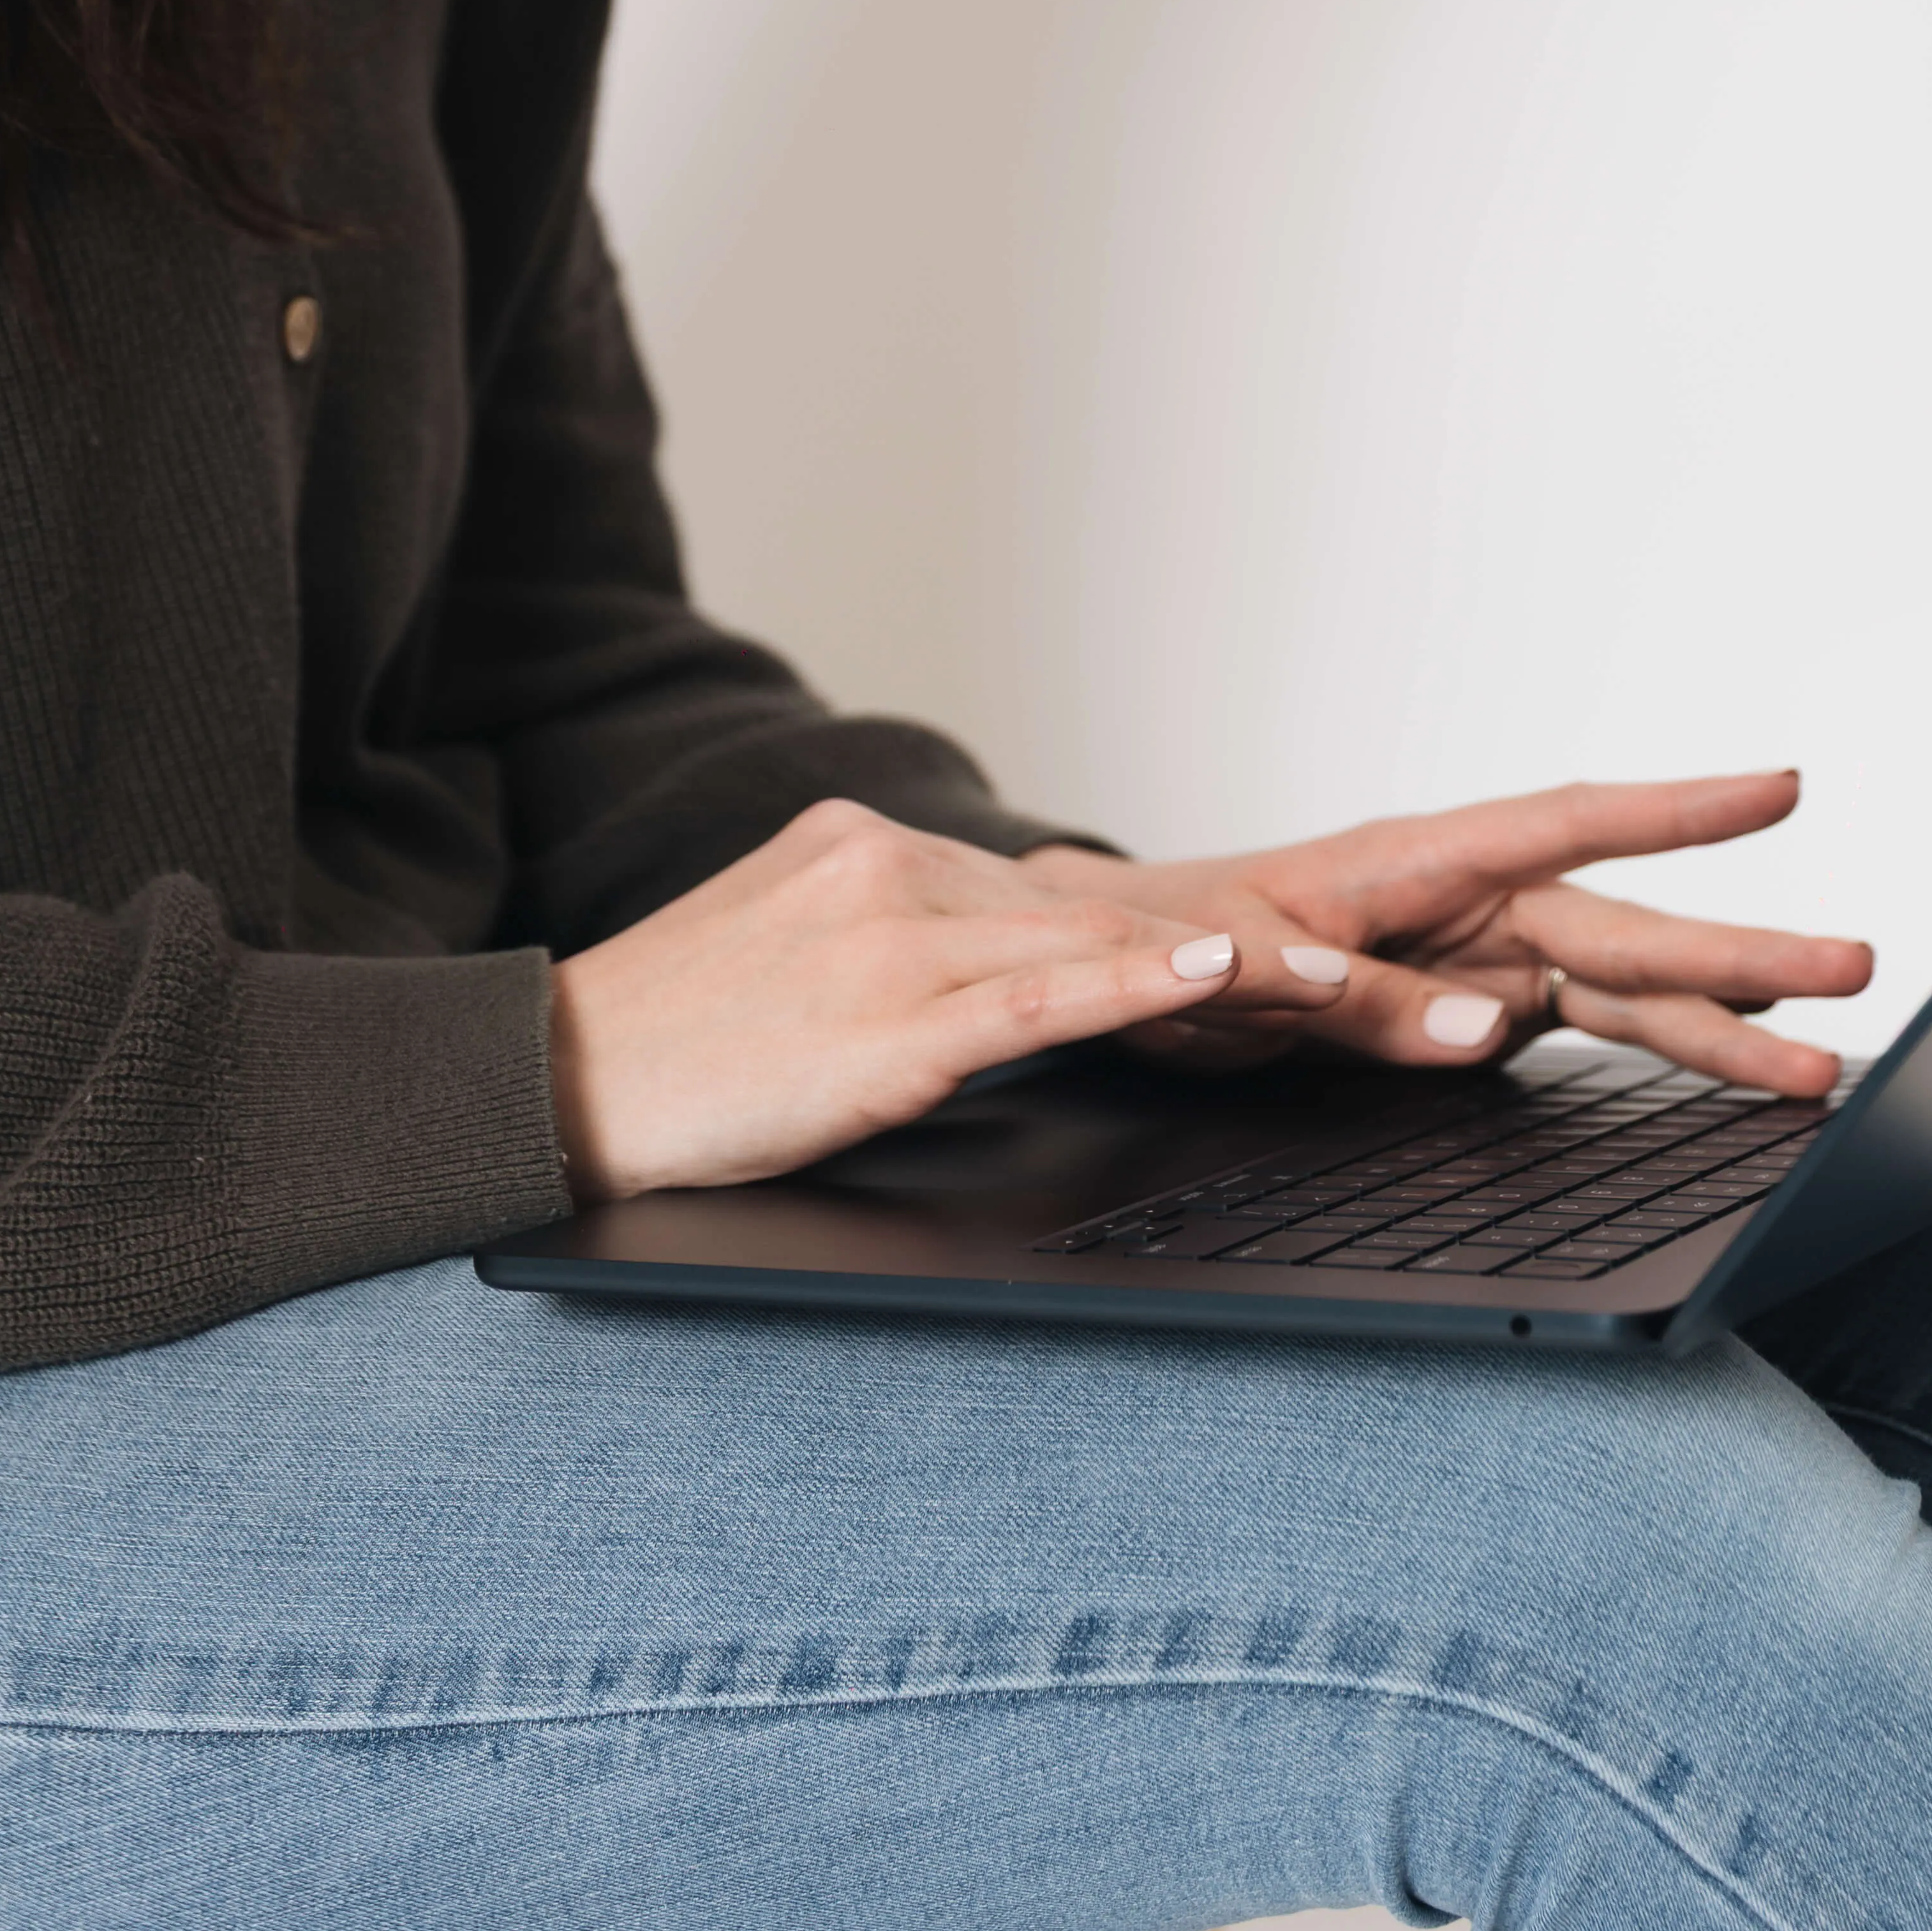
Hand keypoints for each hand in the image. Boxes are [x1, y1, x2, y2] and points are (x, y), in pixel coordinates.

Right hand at [545, 799, 1347, 1200]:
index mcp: (876, 849)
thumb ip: (906, 947)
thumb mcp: (801, 959)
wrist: (559, 1080)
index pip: (1062, 891)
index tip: (1292, 943)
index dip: (1187, 924)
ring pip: (1094, 944)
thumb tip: (1004, 972)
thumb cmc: (682, 1045)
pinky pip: (1038, 994)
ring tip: (1348, 978)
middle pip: (1103, 907)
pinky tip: (1218, 975)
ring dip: (1235, 965)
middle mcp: (894, 869)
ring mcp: (890, 936)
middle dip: (1245, 947)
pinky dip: (1138, 983)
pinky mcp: (885, 1018)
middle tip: (1373, 964)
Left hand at [1023, 769, 1872, 1097]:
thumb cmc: (1167, 944)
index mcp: (1416, 862)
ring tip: (1824, 1064)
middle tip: (1859, 966)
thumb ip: (1369, 1005)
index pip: (1567, 822)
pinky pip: (1590, 1026)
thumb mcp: (1246, 976)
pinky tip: (1748, 1054)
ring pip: (1627, 987)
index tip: (1778, 787)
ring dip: (1725, 1023)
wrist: (1113, 965)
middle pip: (1627, 924)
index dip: (1674, 810)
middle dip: (1743, 953)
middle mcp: (1470, 903)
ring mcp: (1483, 957)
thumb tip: (1489, 1033)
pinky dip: (1667, 1046)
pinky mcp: (1478, 1007)